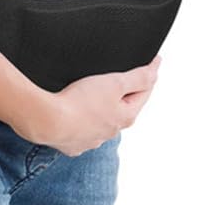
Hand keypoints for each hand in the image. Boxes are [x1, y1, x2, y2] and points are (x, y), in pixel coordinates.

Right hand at [18, 55, 161, 155]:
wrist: (48, 120)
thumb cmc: (81, 101)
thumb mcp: (115, 82)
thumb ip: (138, 78)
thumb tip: (156, 72)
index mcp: (125, 117)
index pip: (144, 93)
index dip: (149, 75)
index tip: (154, 61)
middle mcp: (111, 132)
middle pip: (123, 107)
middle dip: (126, 93)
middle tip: (124, 76)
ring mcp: (91, 139)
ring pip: (102, 120)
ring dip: (102, 108)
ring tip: (95, 93)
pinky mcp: (72, 143)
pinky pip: (81, 128)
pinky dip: (81, 119)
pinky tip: (74, 110)